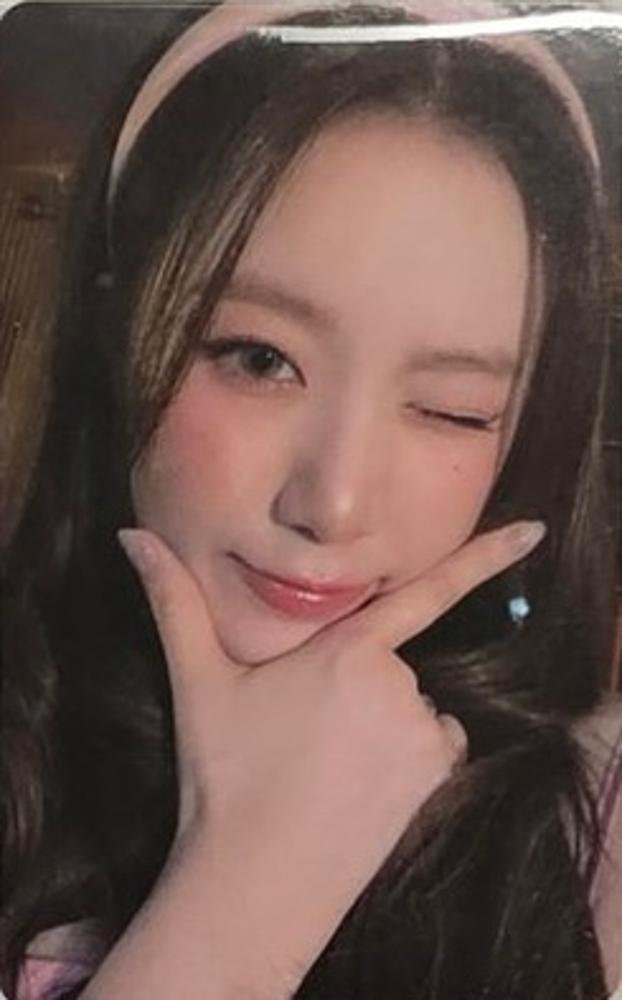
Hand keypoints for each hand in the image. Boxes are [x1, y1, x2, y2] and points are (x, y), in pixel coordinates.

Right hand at [117, 519, 544, 985]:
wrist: (254, 882)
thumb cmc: (225, 775)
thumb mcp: (198, 682)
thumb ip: (172, 602)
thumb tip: (133, 536)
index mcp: (347, 651)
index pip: (426, 590)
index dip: (486, 555)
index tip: (535, 530)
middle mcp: (397, 685)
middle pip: (388, 660)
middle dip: (354, 680)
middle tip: (303, 730)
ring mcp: (421, 733)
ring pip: (410, 703)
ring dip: (380, 719)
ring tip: (326, 763)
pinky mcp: (434, 775)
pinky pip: (430, 740)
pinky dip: (406, 751)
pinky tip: (360, 782)